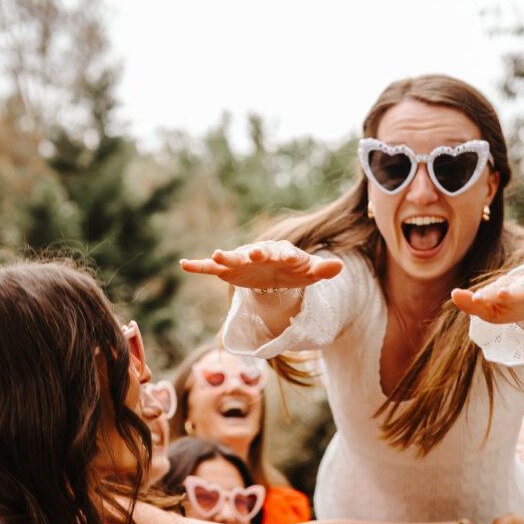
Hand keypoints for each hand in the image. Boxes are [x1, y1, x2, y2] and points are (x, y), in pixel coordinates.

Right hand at [179, 239, 342, 290]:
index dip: (280, 254)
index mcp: (281, 252)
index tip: (279, 256)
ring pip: (233, 259)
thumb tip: (338, 267)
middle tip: (251, 253)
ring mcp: (243, 260)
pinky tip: (184, 264)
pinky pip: (212, 268)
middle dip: (253, 253)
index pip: (282, 252)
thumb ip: (322, 269)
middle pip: (256, 252)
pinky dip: (199, 265)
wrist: (278, 270)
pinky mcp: (230, 269)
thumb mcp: (311, 271)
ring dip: (224, 257)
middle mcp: (260, 253)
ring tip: (215, 256)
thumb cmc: (296, 270)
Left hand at [451, 269, 523, 331]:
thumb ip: (472, 303)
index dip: (486, 295)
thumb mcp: (491, 309)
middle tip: (502, 293)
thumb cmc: (511, 304)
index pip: (494, 291)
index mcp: (506, 289)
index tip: (476, 299)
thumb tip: (453, 294)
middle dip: (511, 290)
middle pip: (517, 287)